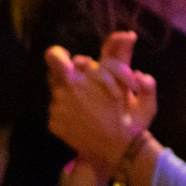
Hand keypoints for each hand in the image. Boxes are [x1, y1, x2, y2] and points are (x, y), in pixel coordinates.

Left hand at [46, 33, 155, 166]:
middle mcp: (63, 92)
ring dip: (70, 94)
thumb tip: (127, 35)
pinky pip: (57, 110)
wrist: (119, 151)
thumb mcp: (132, 83)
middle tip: (86, 83)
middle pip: (54, 72)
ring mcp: (56, 109)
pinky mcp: (54, 124)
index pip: (54, 57)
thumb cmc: (131, 117)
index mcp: (79, 79)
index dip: (65, 58)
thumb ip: (126, 57)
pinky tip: (85, 119)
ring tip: (90, 105)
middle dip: (68, 74)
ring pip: (57, 92)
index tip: (79, 65)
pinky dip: (68, 112)